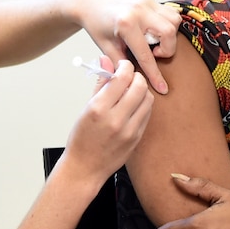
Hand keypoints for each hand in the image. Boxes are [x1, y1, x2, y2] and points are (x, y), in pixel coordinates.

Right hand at [60, 57, 153, 180]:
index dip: (125, 66)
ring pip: (148, 99)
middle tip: (128, 77)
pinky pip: (147, 113)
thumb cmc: (81, 139)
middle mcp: (116, 119)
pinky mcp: (137, 138)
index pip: (122, 78)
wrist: (85, 168)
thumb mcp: (86, 108)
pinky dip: (143, 104)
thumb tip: (105, 60)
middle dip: (136, 76)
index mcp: (99, 109)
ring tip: (131, 92)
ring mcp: (129, 130)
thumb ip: (100, 83)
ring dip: (142, 90)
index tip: (122, 65)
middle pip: (140, 86)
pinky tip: (133, 106)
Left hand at [71, 0, 179, 93]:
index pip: (146, 54)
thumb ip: (119, 64)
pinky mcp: (150, 0)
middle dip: (166, 49)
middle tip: (153, 53)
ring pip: (173, 21)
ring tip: (154, 42)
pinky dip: (168, 25)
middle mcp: (139, 11)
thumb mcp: (105, 47)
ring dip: (169, 36)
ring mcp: (147, 3)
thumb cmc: (96, 24)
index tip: (162, 87)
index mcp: (126, 24)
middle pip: (168, 33)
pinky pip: (170, 13)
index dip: (155, 74)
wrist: (91, 2)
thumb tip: (132, 81)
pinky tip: (155, 32)